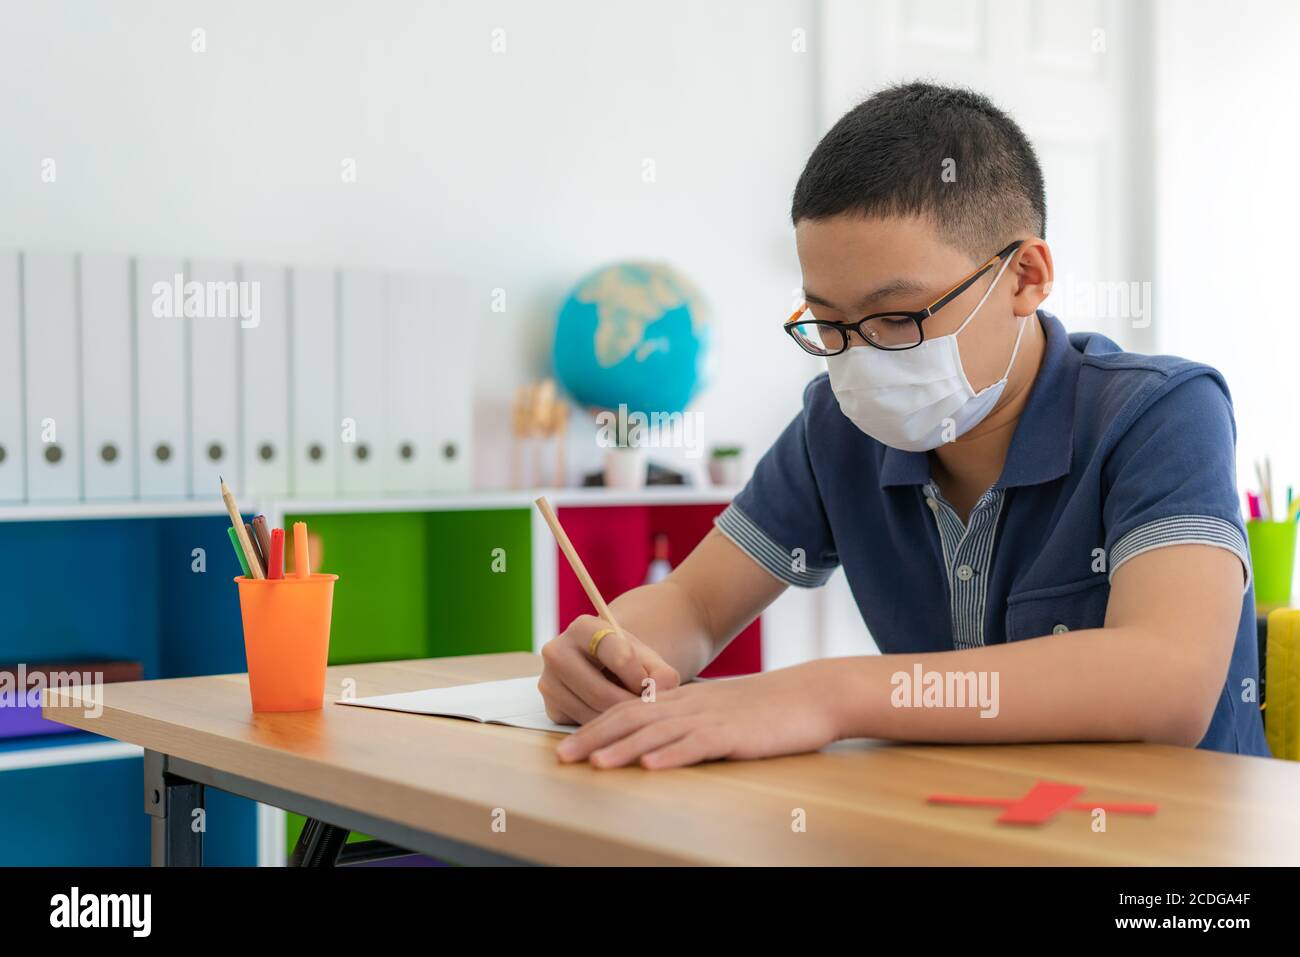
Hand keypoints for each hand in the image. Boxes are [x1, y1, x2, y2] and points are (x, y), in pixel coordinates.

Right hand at [538, 615, 680, 724]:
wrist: (602, 667)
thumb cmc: (628, 660)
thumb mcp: (647, 659)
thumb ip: (662, 672)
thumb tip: (659, 691)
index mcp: (583, 628)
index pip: (615, 652)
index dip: (639, 676)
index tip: (652, 688)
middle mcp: (557, 651)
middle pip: (600, 691)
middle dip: (630, 706)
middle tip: (649, 712)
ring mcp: (549, 681)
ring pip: (592, 713)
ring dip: (619, 721)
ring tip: (637, 715)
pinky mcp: (550, 708)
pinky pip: (583, 727)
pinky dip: (606, 730)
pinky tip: (619, 722)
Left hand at [554, 660, 842, 768]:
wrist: (813, 694)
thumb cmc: (769, 707)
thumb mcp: (720, 710)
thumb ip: (689, 720)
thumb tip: (658, 742)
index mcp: (684, 699)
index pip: (628, 708)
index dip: (595, 726)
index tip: (568, 746)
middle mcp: (690, 704)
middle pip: (631, 717)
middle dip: (594, 738)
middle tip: (563, 758)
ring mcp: (712, 718)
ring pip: (658, 731)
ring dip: (623, 748)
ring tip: (595, 764)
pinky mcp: (735, 733)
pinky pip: (698, 744)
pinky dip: (672, 755)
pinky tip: (652, 766)